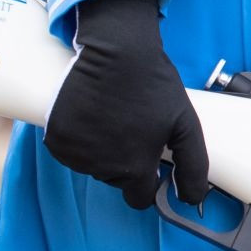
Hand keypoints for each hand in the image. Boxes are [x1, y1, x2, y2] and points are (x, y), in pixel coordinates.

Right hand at [44, 0, 208, 211]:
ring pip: (91, 166)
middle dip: (124, 160)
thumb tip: (189, 200)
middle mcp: (102, 168)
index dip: (146, 182)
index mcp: (135, 168)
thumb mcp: (186, 125)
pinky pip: (70, 151)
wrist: (116, 51)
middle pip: (115, 179)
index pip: (139, 197)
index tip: (146, 161)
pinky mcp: (57, 139)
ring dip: (100, 149)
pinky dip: (78, 138)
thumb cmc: (154, 85)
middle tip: (130, 126)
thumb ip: (192, 168)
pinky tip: (90, 115)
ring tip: (111, 116)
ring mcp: (77, 154)